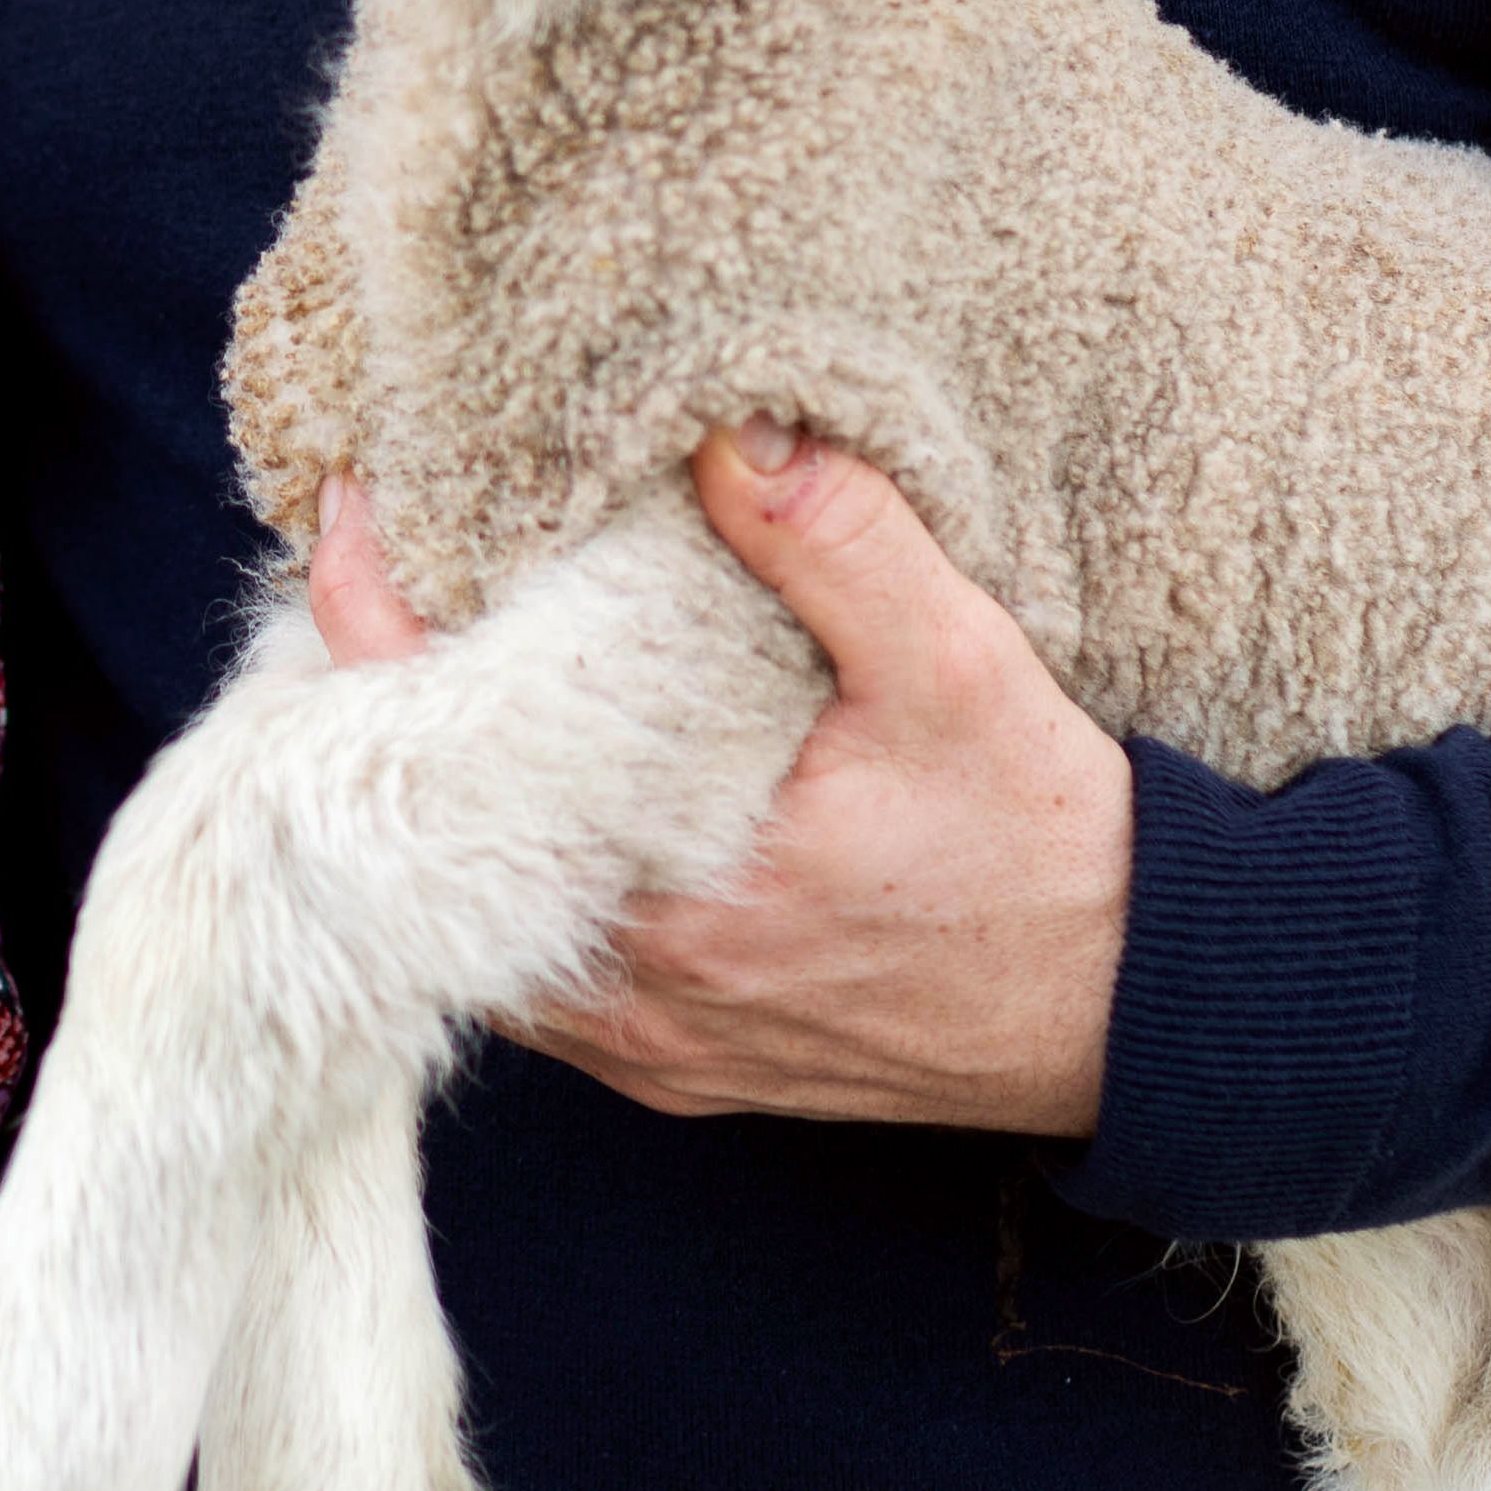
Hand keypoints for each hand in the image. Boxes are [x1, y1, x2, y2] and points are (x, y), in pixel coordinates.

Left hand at [306, 429, 1131, 1135]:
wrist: (1141, 1009)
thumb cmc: (1050, 844)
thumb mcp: (960, 670)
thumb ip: (840, 545)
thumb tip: (723, 427)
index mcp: (679, 895)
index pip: (458, 750)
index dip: (381, 620)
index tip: (349, 504)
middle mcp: (636, 991)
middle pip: (429, 843)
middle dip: (390, 697)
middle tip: (369, 556)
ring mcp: (647, 1042)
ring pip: (465, 917)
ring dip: (441, 794)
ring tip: (426, 650)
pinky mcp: (675, 1063)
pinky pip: (531, 972)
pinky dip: (496, 875)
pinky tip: (508, 782)